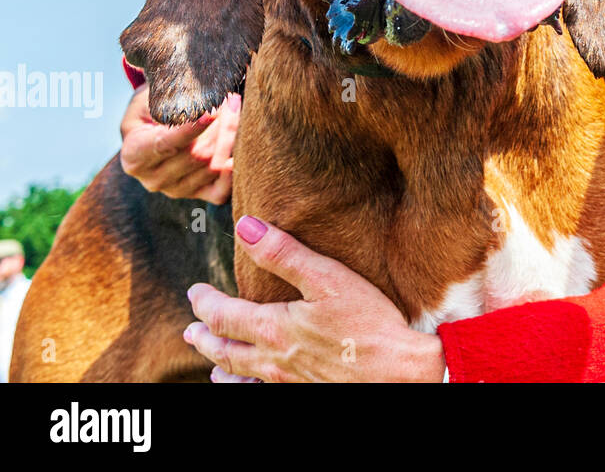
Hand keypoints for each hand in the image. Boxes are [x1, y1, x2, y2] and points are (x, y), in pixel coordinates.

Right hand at [119, 85, 240, 203]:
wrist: (153, 129)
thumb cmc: (152, 108)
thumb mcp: (148, 100)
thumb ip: (165, 102)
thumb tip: (196, 101)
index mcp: (134, 155)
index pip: (166, 144)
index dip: (191, 130)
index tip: (211, 113)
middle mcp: (153, 179)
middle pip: (198, 155)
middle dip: (221, 126)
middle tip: (233, 100)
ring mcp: (176, 190)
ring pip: (212, 168)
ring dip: (231, 139)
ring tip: (236, 112)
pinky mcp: (197, 194)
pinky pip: (220, 192)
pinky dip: (234, 173)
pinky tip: (242, 152)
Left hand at [184, 215, 446, 382]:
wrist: (397, 373)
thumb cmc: (368, 322)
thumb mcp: (328, 278)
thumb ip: (284, 253)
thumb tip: (246, 226)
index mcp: (273, 327)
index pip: (224, 315)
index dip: (206, 303)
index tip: (195, 292)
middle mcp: (272, 360)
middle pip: (226, 350)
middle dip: (205, 337)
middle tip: (191, 330)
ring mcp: (287, 382)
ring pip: (241, 377)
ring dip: (222, 367)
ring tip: (212, 365)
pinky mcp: (304, 392)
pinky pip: (263, 394)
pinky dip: (247, 389)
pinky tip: (252, 386)